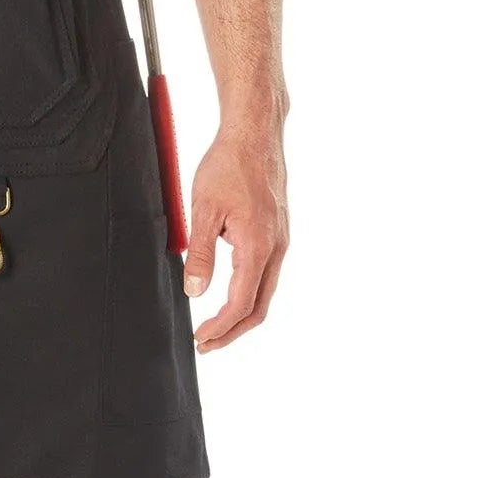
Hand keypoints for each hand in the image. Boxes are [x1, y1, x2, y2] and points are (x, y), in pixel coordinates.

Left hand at [183, 125, 288, 351]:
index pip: (241, 304)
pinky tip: (229, 286)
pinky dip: (249, 289)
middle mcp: (277, 248)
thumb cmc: (228, 165)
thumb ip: (201, 253)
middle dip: (233, 331)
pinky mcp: (278, 230)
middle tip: (206, 343)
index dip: (220, 328)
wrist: (255, 133)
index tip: (200, 339)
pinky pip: (267, 272)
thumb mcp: (203, 208)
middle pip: (259, 307)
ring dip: (241, 312)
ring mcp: (281, 240)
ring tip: (215, 323)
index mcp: (258, 247)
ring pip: (266, 290)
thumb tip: (195, 292)